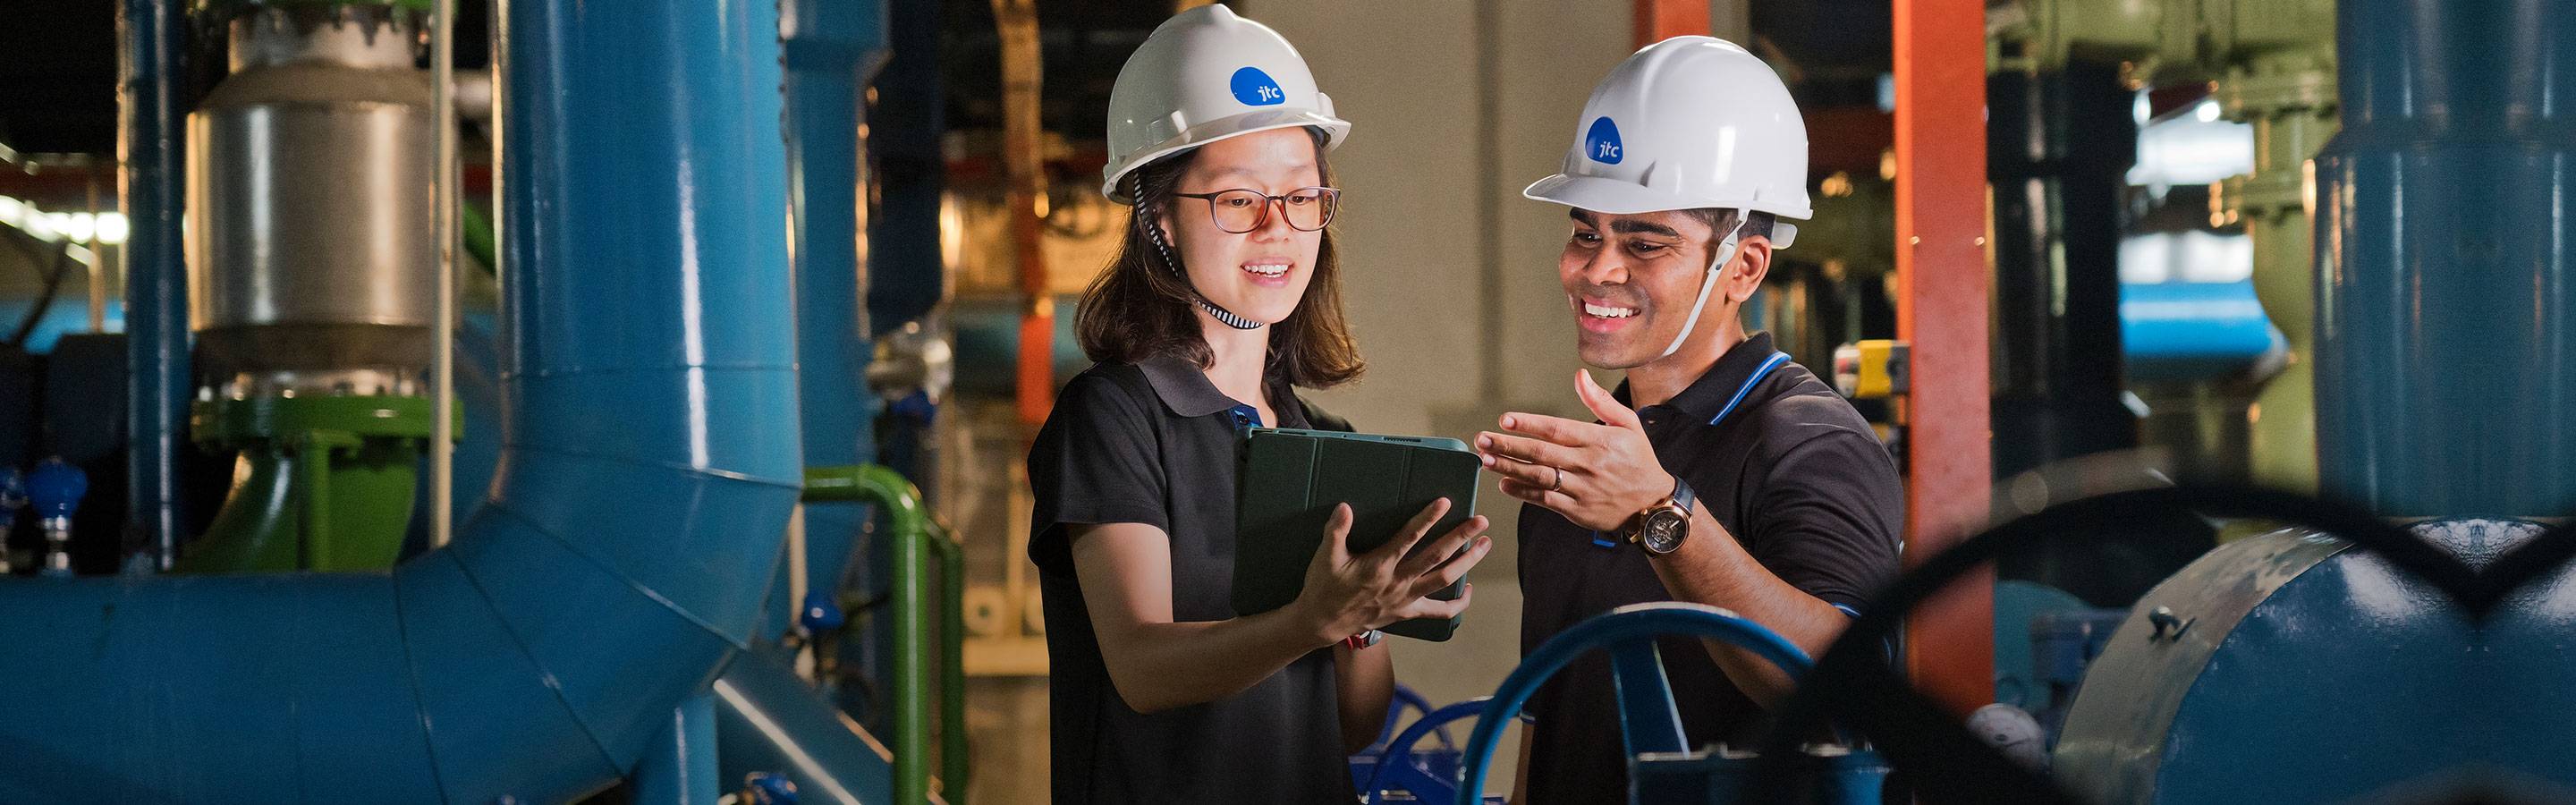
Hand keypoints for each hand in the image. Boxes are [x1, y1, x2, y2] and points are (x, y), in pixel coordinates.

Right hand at [1290, 499, 1490, 644]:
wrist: (1323, 623)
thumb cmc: (1324, 587)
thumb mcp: (1325, 557)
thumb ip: (1335, 531)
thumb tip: (1345, 507)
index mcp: (1379, 565)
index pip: (1409, 537)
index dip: (1428, 518)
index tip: (1445, 501)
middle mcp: (1397, 582)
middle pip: (1437, 557)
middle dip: (1461, 537)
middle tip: (1482, 521)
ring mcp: (1406, 599)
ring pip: (1444, 580)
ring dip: (1468, 563)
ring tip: (1485, 545)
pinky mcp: (1408, 612)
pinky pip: (1438, 611)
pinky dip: (1458, 604)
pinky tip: (1470, 591)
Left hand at [1478, 369, 1675, 532]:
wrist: (1653, 505)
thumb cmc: (1639, 460)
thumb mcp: (1628, 425)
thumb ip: (1600, 401)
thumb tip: (1579, 375)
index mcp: (1599, 440)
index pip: (1557, 429)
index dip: (1529, 424)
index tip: (1505, 420)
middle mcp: (1588, 464)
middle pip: (1541, 453)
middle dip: (1508, 445)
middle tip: (1482, 440)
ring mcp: (1582, 489)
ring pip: (1539, 477)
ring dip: (1510, 468)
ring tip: (1487, 460)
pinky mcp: (1577, 510)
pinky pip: (1546, 500)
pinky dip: (1523, 493)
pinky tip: (1505, 484)